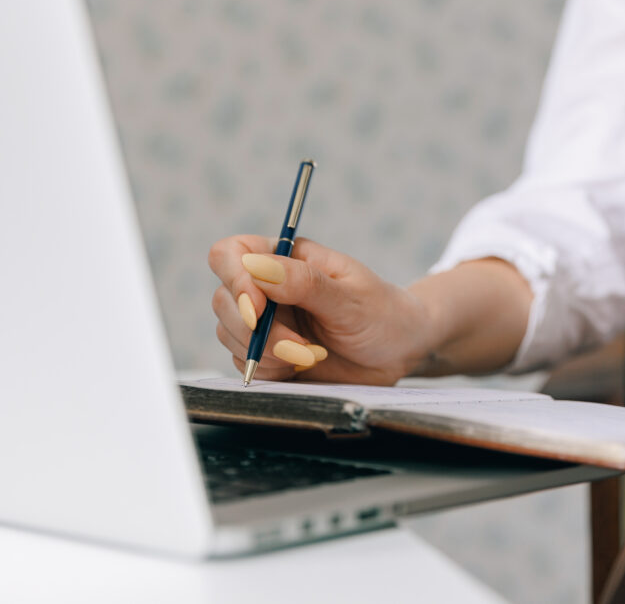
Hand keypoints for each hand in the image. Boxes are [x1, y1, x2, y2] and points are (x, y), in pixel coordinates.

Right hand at [209, 235, 431, 384]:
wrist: (400, 351)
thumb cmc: (383, 314)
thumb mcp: (351, 298)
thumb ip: (304, 283)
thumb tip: (255, 265)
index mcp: (287, 258)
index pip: (231, 253)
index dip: (234, 280)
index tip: (258, 311)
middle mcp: (269, 286)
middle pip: (224, 301)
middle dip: (257, 332)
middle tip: (302, 347)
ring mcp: (266, 321)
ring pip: (229, 334)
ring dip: (265, 353)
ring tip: (313, 355)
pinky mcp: (268, 353)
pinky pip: (244, 363)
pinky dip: (269, 370)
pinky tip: (304, 366)